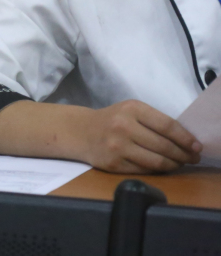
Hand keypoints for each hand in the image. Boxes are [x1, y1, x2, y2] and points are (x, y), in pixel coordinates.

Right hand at [81, 100, 200, 172]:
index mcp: (131, 109)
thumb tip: (186, 140)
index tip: (197, 146)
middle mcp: (123, 126)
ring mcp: (117, 146)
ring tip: (180, 163)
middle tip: (193, 158)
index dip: (186, 138)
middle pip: (164, 146)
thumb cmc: (112, 120)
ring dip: (174, 164)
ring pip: (156, 161)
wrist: (81, 132)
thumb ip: (154, 121)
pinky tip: (162, 167)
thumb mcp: (131, 112)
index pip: (167, 125)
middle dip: (184, 154)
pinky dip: (158, 170)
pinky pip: (144, 170)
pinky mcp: (113, 164)